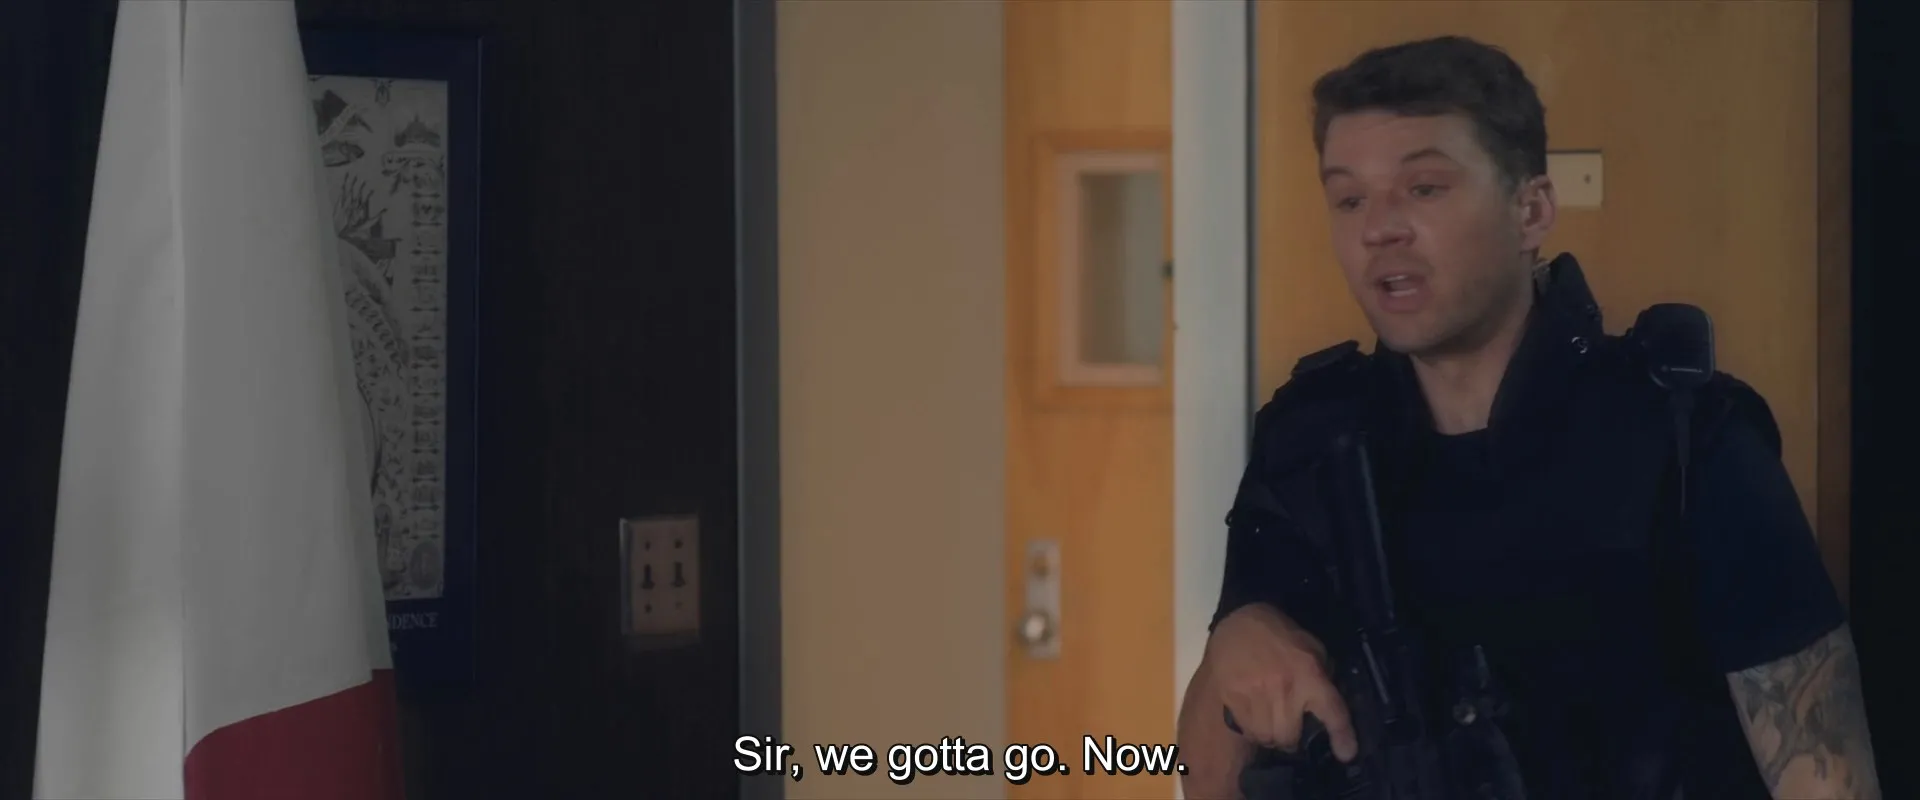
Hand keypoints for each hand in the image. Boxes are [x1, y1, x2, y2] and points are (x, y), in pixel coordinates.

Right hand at [1208, 603, 1359, 761]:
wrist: (1238, 620)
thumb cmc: (1279, 634)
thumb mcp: (1311, 648)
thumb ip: (1322, 675)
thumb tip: (1327, 705)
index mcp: (1310, 674)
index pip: (1332, 712)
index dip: (1342, 737)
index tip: (1346, 753)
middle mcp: (1284, 688)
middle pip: (1290, 736)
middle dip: (1292, 737)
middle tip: (1291, 728)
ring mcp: (1255, 694)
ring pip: (1267, 737)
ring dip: (1271, 736)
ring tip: (1271, 723)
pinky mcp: (1232, 697)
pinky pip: (1247, 730)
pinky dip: (1253, 730)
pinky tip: (1254, 717)